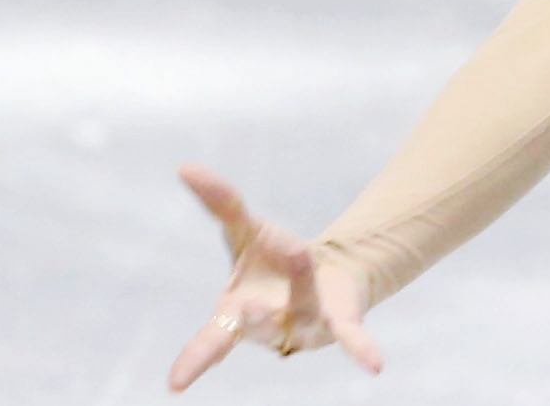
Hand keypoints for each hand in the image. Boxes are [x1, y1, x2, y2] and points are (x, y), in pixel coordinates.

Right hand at [165, 164, 383, 390]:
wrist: (323, 270)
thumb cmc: (270, 259)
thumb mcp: (244, 230)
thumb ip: (219, 202)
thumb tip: (185, 166)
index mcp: (236, 314)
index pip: (212, 339)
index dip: (194, 361)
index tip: (175, 385)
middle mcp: (269, 328)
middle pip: (257, 327)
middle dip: (253, 320)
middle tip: (245, 308)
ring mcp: (305, 324)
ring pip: (301, 308)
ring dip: (299, 282)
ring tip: (298, 250)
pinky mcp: (339, 320)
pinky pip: (349, 336)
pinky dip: (360, 349)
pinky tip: (374, 366)